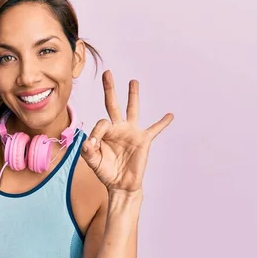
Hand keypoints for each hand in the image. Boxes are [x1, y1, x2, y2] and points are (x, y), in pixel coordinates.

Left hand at [81, 70, 172, 192]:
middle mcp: (118, 128)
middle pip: (113, 104)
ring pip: (133, 109)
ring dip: (133, 95)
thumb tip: (86, 143)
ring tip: (133, 81)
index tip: (92, 146)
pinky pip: (155, 129)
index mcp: (104, 132)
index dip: (96, 133)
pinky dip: (162, 123)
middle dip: (110, 88)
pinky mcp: (143, 140)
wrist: (121, 185)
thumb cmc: (106, 172)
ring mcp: (131, 132)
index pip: (100, 123)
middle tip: (107, 73)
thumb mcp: (94, 163)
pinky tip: (170, 115)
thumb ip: (88, 153)